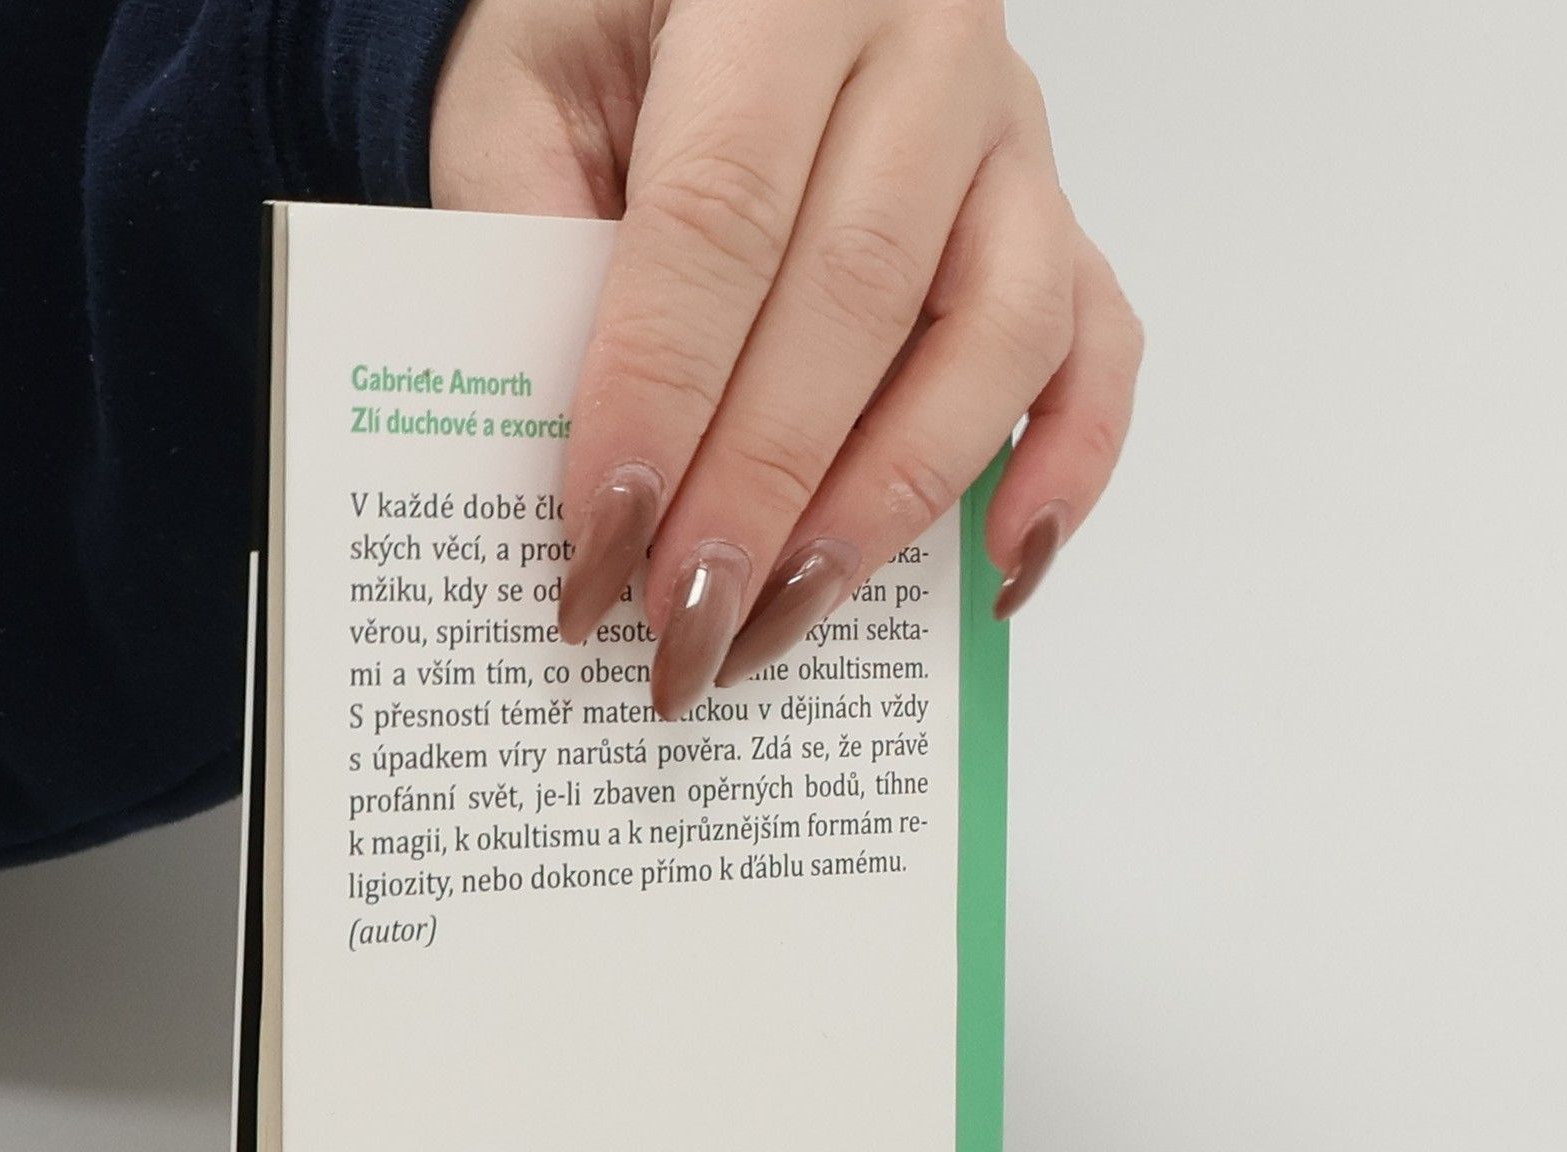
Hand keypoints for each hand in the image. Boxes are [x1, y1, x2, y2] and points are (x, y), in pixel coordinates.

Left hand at [432, 0, 1141, 716]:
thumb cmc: (599, 37)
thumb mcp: (517, 95)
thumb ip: (533, 243)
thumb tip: (583, 464)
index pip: (720, 216)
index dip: (660, 394)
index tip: (603, 541)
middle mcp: (927, 49)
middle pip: (857, 297)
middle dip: (760, 490)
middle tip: (684, 627)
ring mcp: (1013, 140)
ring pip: (997, 337)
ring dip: (888, 504)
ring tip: (786, 617)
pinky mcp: (1053, 221)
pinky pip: (1098, 348)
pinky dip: (1064, 466)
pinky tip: (998, 567)